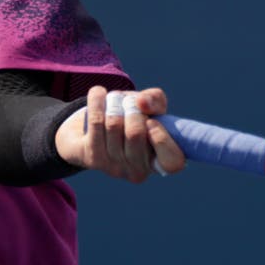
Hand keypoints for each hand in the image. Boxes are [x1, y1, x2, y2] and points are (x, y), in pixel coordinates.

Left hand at [55, 86, 185, 182]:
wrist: (93, 129)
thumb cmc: (132, 118)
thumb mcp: (150, 107)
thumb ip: (155, 100)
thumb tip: (141, 102)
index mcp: (159, 162)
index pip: (172, 162)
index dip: (162, 139)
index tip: (151, 122)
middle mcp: (137, 171)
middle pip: (135, 133)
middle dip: (132, 109)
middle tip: (128, 103)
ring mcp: (113, 168)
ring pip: (113, 124)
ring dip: (114, 103)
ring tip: (114, 100)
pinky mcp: (92, 158)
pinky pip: (95, 122)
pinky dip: (97, 101)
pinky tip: (97, 93)